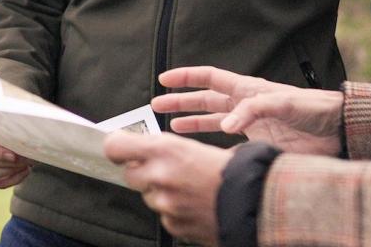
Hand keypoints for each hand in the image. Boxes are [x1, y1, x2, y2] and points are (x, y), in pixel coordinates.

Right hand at [0, 122, 30, 187]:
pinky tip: (25, 169)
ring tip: (27, 162)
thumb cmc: (12, 118)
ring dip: (12, 171)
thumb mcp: (11, 117)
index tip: (14, 155)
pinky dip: (14, 178)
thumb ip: (12, 125)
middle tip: (28, 158)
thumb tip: (22, 138)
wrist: (13, 125)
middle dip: (10, 162)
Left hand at [103, 132, 228, 245]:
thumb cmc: (231, 170)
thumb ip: (163, 149)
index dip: (116, 148)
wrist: (254, 202)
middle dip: (144, 171)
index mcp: (164, 150)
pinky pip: (164, 215)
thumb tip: (143, 149)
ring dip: (161, 192)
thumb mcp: (194, 146)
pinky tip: (194, 203)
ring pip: (148, 196)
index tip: (120, 148)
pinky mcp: (172, 224)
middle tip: (166, 169)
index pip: (115, 147)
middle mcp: (159, 176)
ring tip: (188, 187)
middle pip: (130, 174)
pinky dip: (174, 210)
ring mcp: (164, 203)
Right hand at [152, 66, 343, 155]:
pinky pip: (228, 141)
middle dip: (181, 101)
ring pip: (213, 119)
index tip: (164, 79)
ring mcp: (251, 122)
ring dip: (192, 121)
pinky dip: (212, 143)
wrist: (336, 131)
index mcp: (248, 88)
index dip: (186, 77)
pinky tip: (200, 147)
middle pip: (205, 99)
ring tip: (170, 125)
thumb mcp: (285, 103)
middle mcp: (245, 104)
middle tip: (156, 104)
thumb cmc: (314, 109)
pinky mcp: (258, 141)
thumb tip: (225, 125)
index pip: (210, 78)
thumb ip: (254, 111)